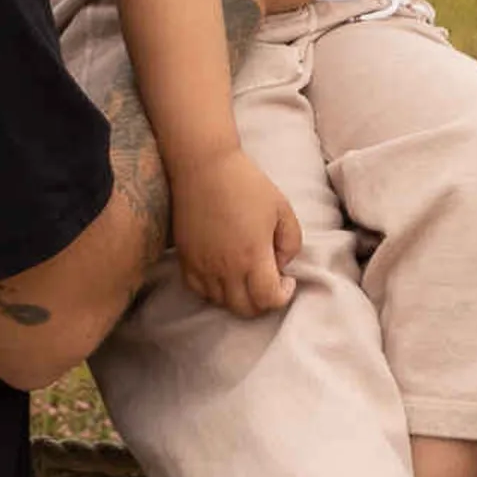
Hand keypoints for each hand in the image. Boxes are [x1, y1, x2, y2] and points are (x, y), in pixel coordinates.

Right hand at [172, 150, 300, 315]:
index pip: (267, 300)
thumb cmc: (247, 184)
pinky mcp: (185, 259)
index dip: (282, 296)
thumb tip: (281, 265)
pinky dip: (214, 291)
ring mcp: (201, 266)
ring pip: (221, 303)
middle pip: (244, 309)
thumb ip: (291, 242)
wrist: (204, 167)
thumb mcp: (283, 209)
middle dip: (263, 302)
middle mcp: (225, 268)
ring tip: (248, 276)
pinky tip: (225, 275)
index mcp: (252, 256)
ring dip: (239, 297)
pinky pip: (199, 290)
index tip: (287, 280)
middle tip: (270, 283)